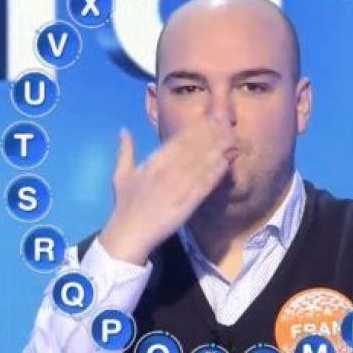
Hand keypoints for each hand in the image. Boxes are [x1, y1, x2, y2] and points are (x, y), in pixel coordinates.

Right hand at [98, 117, 236, 264]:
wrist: (129, 234)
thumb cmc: (124, 206)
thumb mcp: (120, 175)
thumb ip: (125, 151)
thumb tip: (123, 130)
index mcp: (153, 163)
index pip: (178, 141)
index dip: (196, 129)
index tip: (209, 119)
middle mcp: (167, 170)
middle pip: (194, 148)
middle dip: (211, 134)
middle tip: (227, 123)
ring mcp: (179, 186)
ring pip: (202, 163)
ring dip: (218, 149)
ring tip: (232, 138)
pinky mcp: (188, 202)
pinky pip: (205, 184)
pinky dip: (217, 172)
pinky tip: (227, 162)